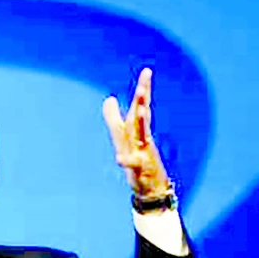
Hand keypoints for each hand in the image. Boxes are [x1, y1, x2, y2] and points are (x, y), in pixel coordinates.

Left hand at [102, 68, 170, 198]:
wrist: (150, 187)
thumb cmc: (137, 159)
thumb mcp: (122, 138)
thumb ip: (114, 118)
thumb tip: (109, 98)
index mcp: (136, 130)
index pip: (140, 106)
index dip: (143, 89)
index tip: (148, 70)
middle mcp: (141, 138)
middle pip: (141, 115)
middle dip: (143, 99)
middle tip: (145, 82)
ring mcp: (142, 152)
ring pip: (142, 135)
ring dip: (142, 121)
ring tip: (142, 109)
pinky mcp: (138, 169)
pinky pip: (131, 164)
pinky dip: (126, 160)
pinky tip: (120, 158)